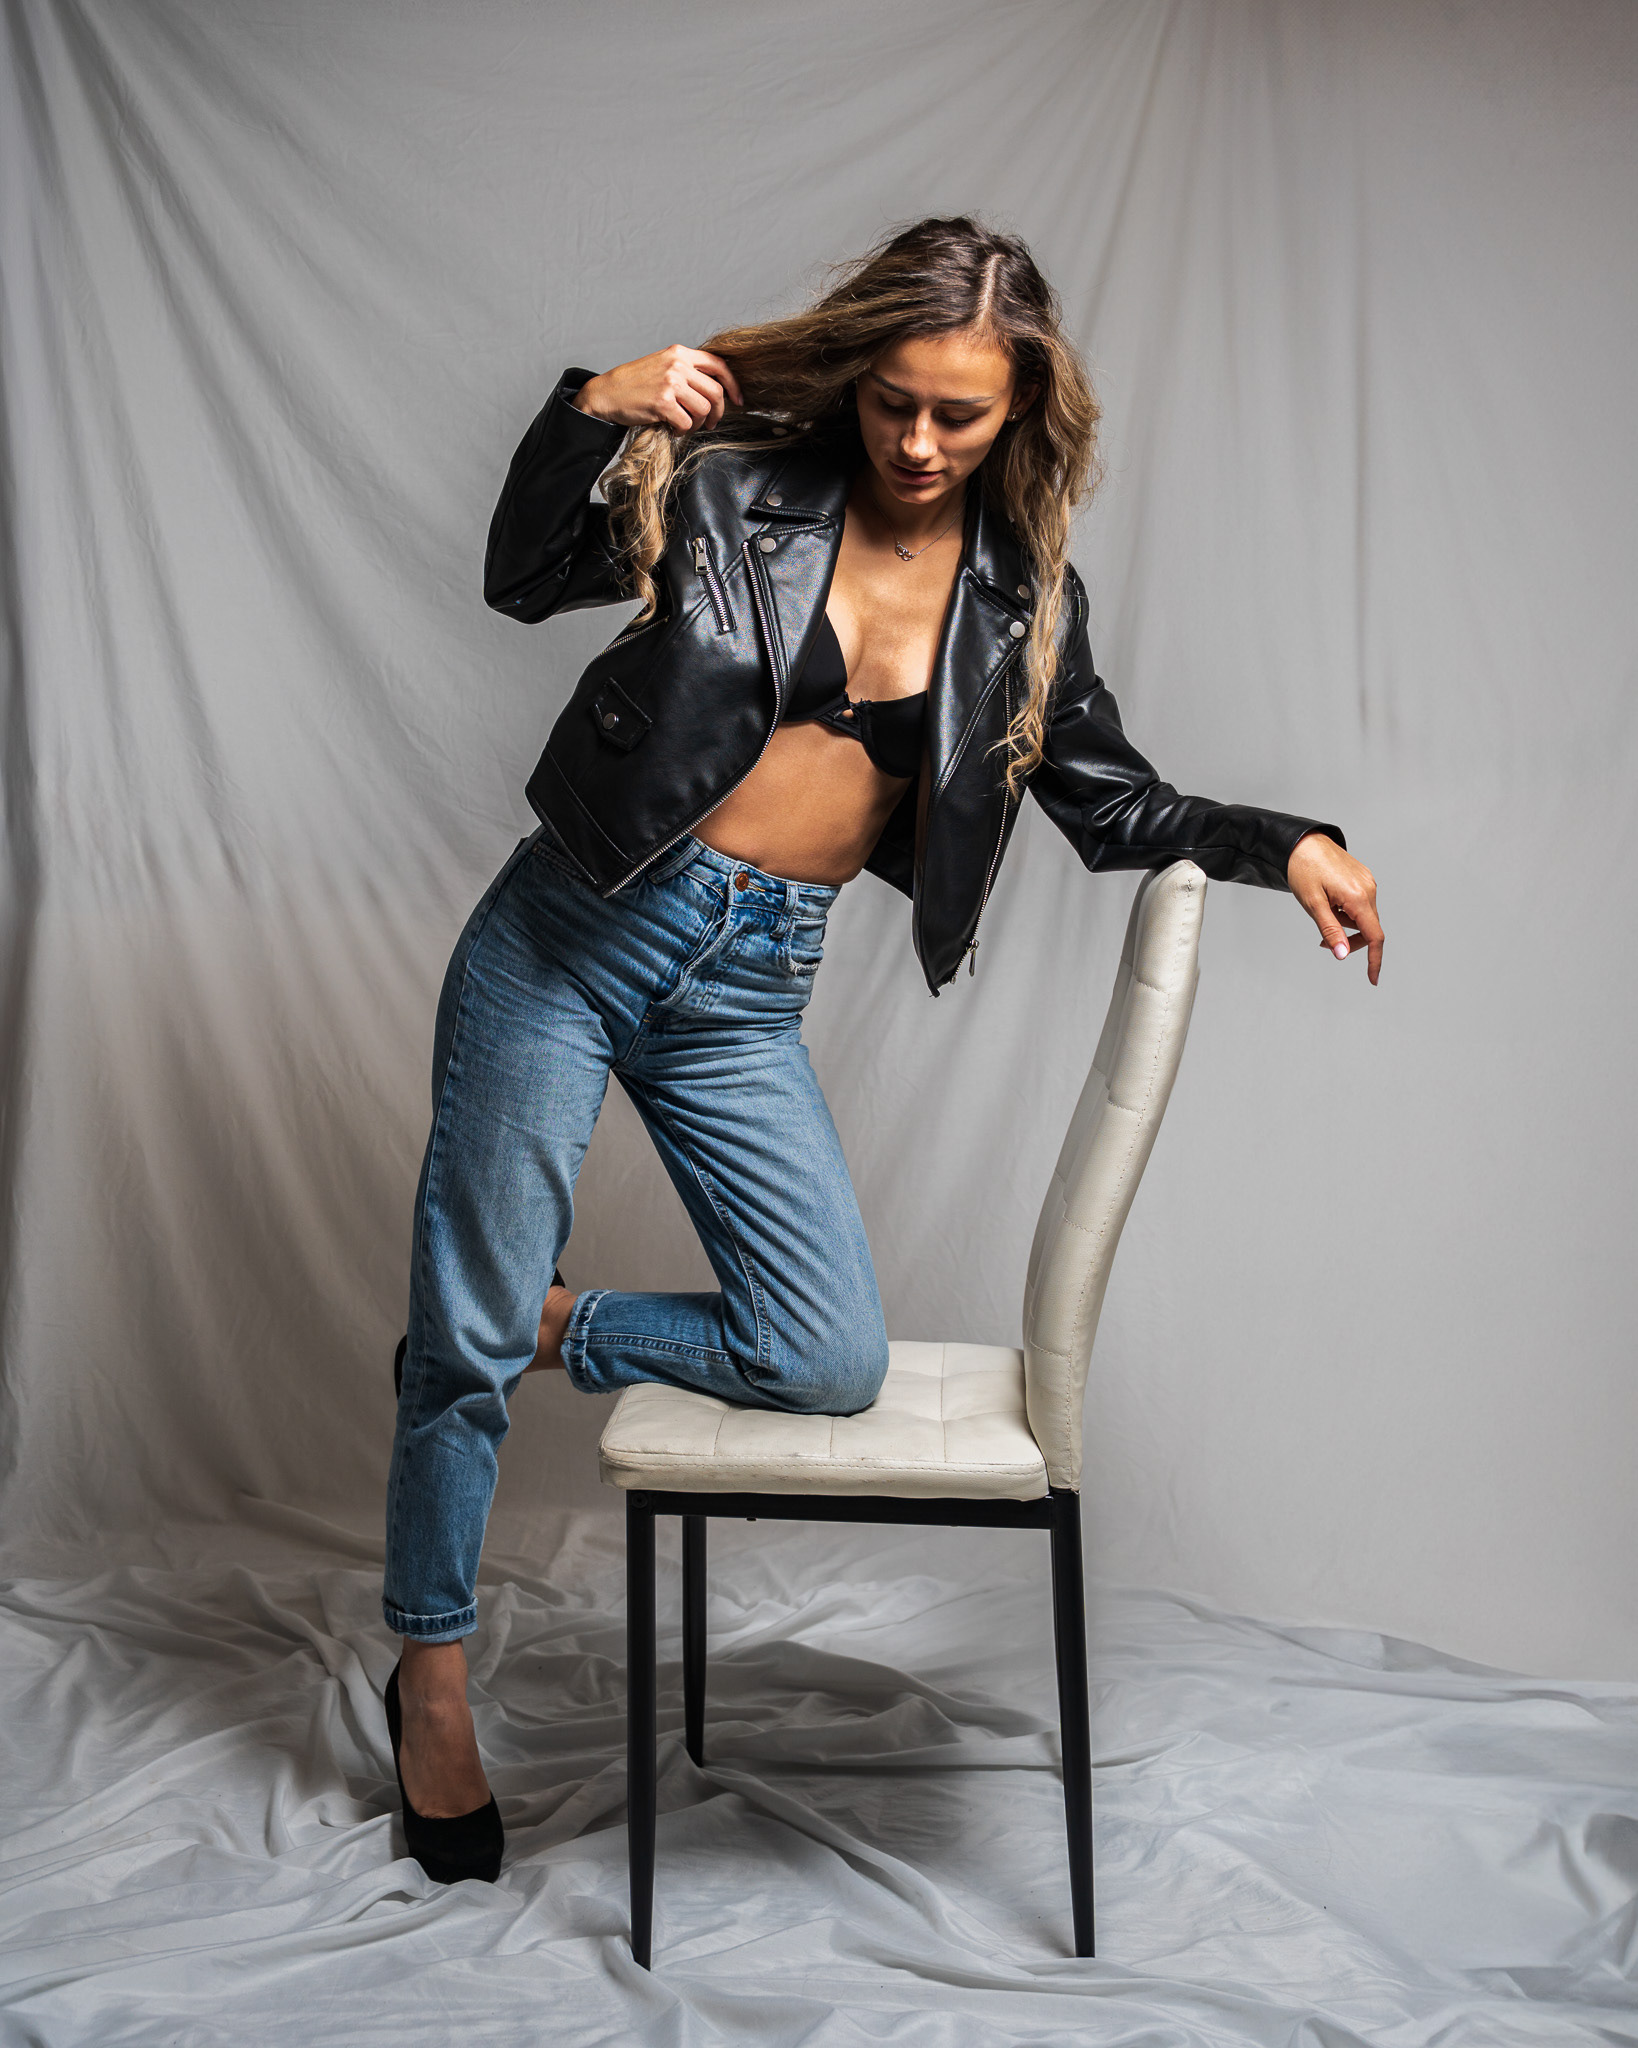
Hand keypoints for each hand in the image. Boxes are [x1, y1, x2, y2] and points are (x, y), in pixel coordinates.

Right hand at [573, 345, 744, 433]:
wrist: (606, 393)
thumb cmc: (634, 384)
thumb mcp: (662, 366)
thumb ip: (686, 372)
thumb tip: (714, 391)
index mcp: (679, 353)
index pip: (718, 365)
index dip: (733, 384)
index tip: (738, 399)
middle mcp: (677, 365)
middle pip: (715, 392)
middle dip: (718, 412)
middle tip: (711, 423)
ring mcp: (670, 383)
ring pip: (703, 410)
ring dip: (698, 424)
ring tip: (684, 425)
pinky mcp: (663, 402)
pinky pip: (687, 423)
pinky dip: (682, 431)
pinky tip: (671, 428)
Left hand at [1287, 832, 1382, 984]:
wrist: (1301, 842)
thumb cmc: (1303, 870)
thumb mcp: (1313, 905)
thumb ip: (1331, 930)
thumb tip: (1343, 955)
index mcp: (1359, 897)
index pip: (1375, 936)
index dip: (1374, 960)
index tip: (1372, 979)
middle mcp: (1369, 889)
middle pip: (1369, 928)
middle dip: (1350, 940)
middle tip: (1323, 942)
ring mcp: (1367, 881)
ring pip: (1363, 916)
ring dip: (1346, 924)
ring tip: (1322, 913)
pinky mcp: (1362, 877)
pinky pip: (1360, 903)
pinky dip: (1347, 911)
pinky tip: (1329, 901)